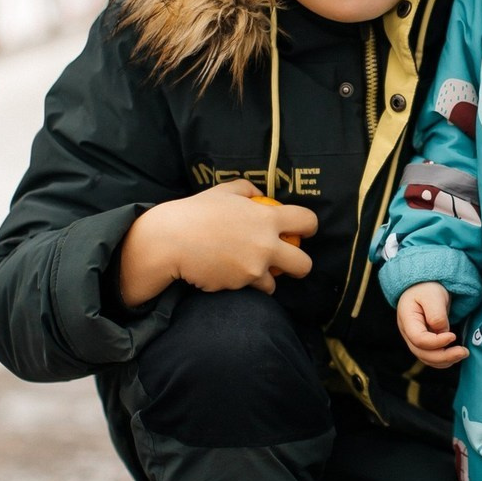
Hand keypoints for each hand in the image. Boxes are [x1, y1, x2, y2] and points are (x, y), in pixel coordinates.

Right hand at [118, 179, 316, 303]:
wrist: (171, 241)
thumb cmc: (197, 212)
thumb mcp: (224, 191)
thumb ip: (247, 191)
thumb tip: (261, 196)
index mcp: (267, 218)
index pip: (307, 221)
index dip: (310, 226)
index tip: (303, 231)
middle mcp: (267, 245)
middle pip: (305, 264)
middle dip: (300, 265)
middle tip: (287, 262)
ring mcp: (255, 268)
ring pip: (275, 284)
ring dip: (266, 279)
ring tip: (249, 269)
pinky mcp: (239, 285)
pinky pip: (249, 289)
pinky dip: (243, 284)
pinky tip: (227, 272)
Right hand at [397, 282, 468, 367]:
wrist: (424, 285)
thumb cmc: (427, 288)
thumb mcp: (433, 296)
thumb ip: (437, 315)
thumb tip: (443, 332)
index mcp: (407, 320)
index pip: (419, 339)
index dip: (437, 342)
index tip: (453, 336)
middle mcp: (408, 333)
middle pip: (422, 353)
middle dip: (444, 356)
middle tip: (464, 352)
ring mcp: (414, 339)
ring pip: (426, 358)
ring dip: (445, 360)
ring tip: (463, 353)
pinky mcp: (423, 342)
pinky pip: (431, 356)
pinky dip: (443, 359)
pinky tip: (456, 355)